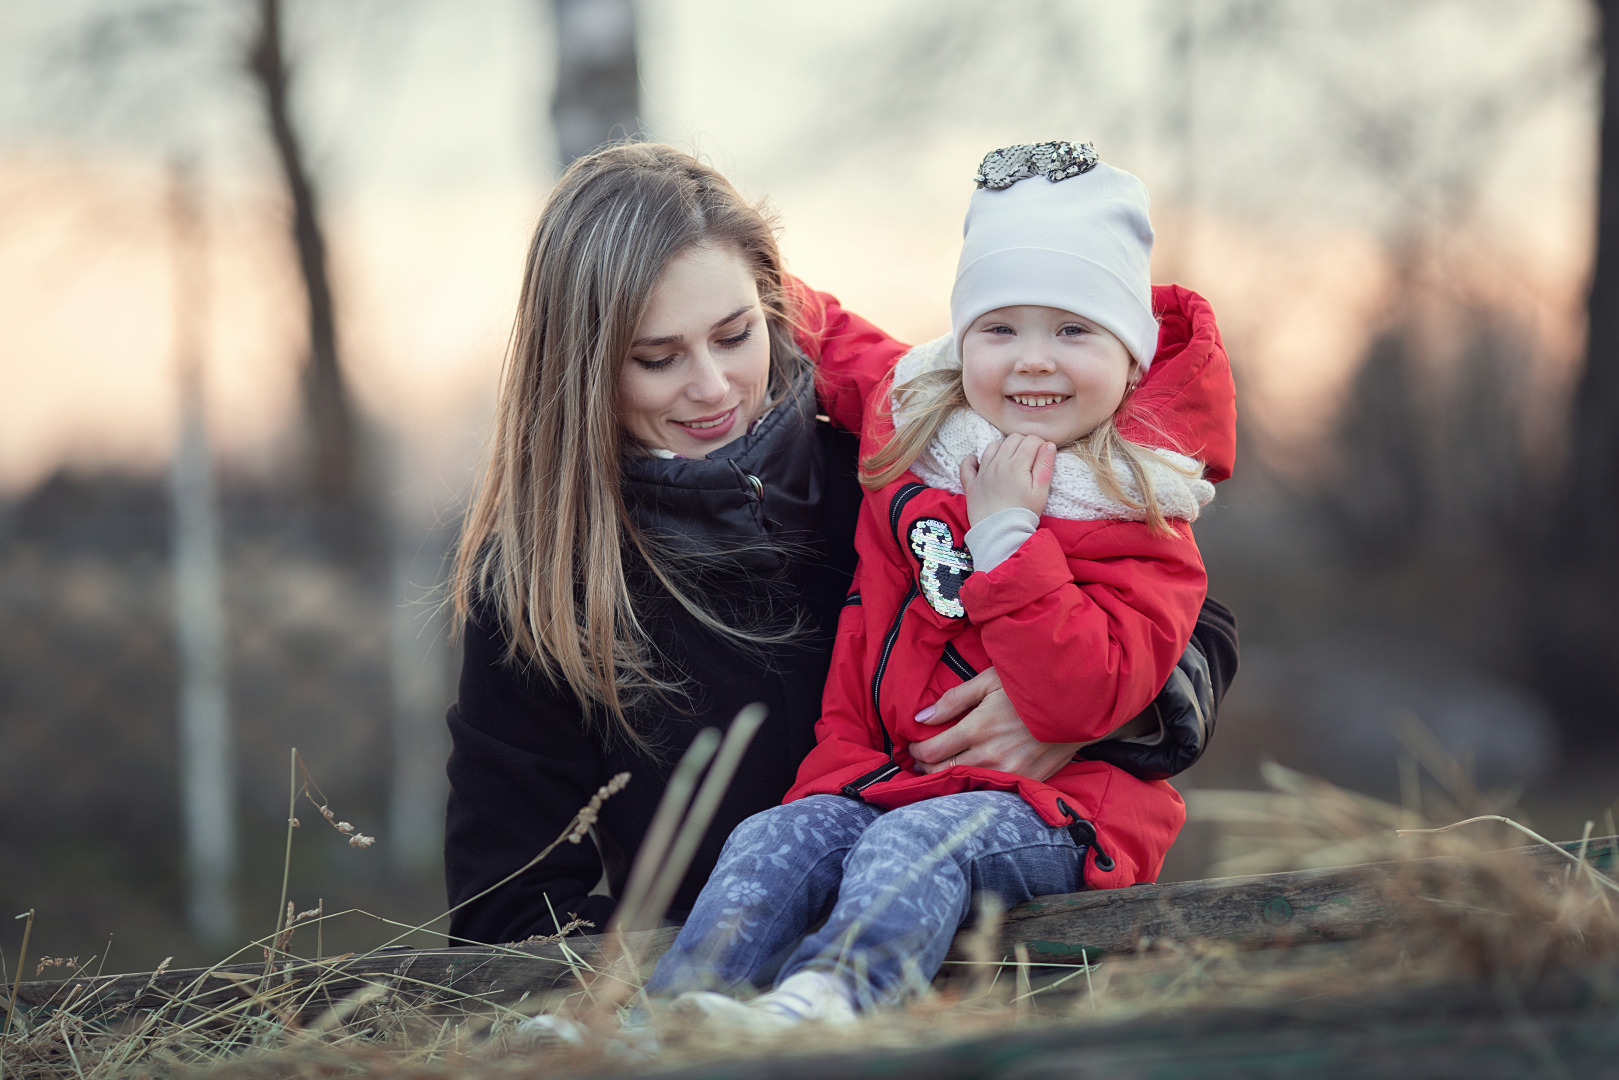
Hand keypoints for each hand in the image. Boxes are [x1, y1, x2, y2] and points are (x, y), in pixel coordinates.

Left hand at [909, 667, 1081, 781]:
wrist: (1079, 702)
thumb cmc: (1031, 684)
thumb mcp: (990, 681)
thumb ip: (954, 700)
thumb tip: (920, 718)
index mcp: (978, 728)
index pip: (931, 751)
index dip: (916, 750)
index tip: (913, 744)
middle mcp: (991, 755)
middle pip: (942, 772)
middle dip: (926, 767)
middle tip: (922, 759)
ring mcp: (1010, 772)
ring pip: (964, 785)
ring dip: (947, 777)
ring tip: (941, 768)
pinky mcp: (1027, 780)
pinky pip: (991, 790)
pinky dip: (975, 784)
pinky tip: (971, 775)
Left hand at [960, 433, 1056, 525]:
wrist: (1000, 534)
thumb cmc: (1024, 514)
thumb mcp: (1040, 491)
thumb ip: (1045, 466)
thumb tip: (1049, 445)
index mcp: (1017, 464)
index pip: (1031, 440)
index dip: (1040, 444)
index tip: (1043, 455)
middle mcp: (998, 463)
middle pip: (1012, 439)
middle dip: (1024, 444)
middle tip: (1030, 458)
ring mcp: (982, 472)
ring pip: (992, 446)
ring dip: (1003, 448)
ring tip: (1010, 461)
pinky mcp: (971, 484)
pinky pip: (967, 464)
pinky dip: (972, 460)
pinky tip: (980, 463)